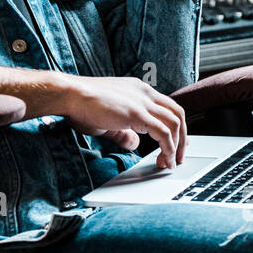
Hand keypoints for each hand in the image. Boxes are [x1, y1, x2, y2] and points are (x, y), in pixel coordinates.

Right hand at [58, 76, 186, 168]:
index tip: (177, 143)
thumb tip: (134, 144)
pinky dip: (168, 148)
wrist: (69, 94)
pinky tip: (164, 159)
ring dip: (177, 146)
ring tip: (171, 162)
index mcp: (138, 90)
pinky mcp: (137, 114)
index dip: (176, 127)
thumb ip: (123, 132)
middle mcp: (144, 93)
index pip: (168, 107)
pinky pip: (163, 133)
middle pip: (178, 114)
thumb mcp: (107, 120)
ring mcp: (142, 102)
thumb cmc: (81, 104)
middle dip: (182, 138)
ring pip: (175, 123)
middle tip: (178, 156)